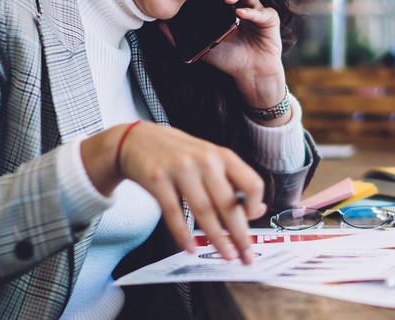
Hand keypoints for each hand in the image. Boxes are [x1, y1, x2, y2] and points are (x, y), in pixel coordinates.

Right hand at [80, 121, 266, 263]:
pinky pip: (173, 213)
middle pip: (228, 204)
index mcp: (222, 155)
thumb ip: (233, 182)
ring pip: (204, 211)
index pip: (251, 183)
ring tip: (226, 254)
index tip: (252, 222)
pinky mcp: (157, 179)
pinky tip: (190, 247)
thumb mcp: (210, 160)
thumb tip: (257, 210)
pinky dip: (183, 234)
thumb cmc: (179, 154)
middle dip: (240, 235)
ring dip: (217, 238)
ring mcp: (180, 169)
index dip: (255, 206)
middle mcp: (204, 161)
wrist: (137, 140)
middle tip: (246, 255)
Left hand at [158, 0, 288, 116]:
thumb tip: (158, 25)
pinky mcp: (270, 20)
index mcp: (228, 7)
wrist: (249, 74)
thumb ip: (179, 37)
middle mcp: (243, 4)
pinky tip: (241, 14)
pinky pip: (262, 12)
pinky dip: (252, 12)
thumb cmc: (229, 59)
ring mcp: (257, 11)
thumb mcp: (202, 46)